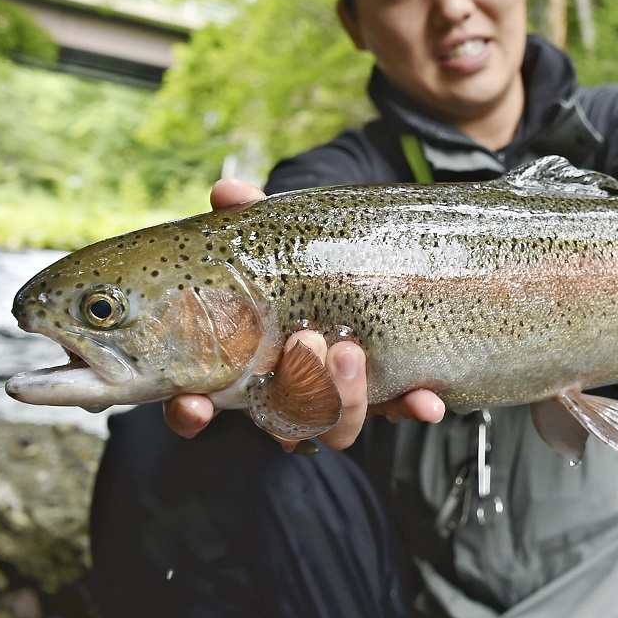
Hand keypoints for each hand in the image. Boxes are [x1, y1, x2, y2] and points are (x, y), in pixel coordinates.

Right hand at [163, 178, 445, 442]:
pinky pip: (396, 411)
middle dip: (293, 394)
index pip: (196, 405)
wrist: (362, 259)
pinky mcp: (384, 394)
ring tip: (352, 351)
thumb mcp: (273, 235)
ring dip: (344, 399)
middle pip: (277, 422)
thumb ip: (249, 217)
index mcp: (237, 363)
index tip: (195, 404)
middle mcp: (283, 393)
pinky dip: (411, 407)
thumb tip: (227, 190)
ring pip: (334, 427)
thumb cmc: (297, 256)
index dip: (189, 413)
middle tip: (307, 342)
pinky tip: (428, 400)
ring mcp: (334, 398)